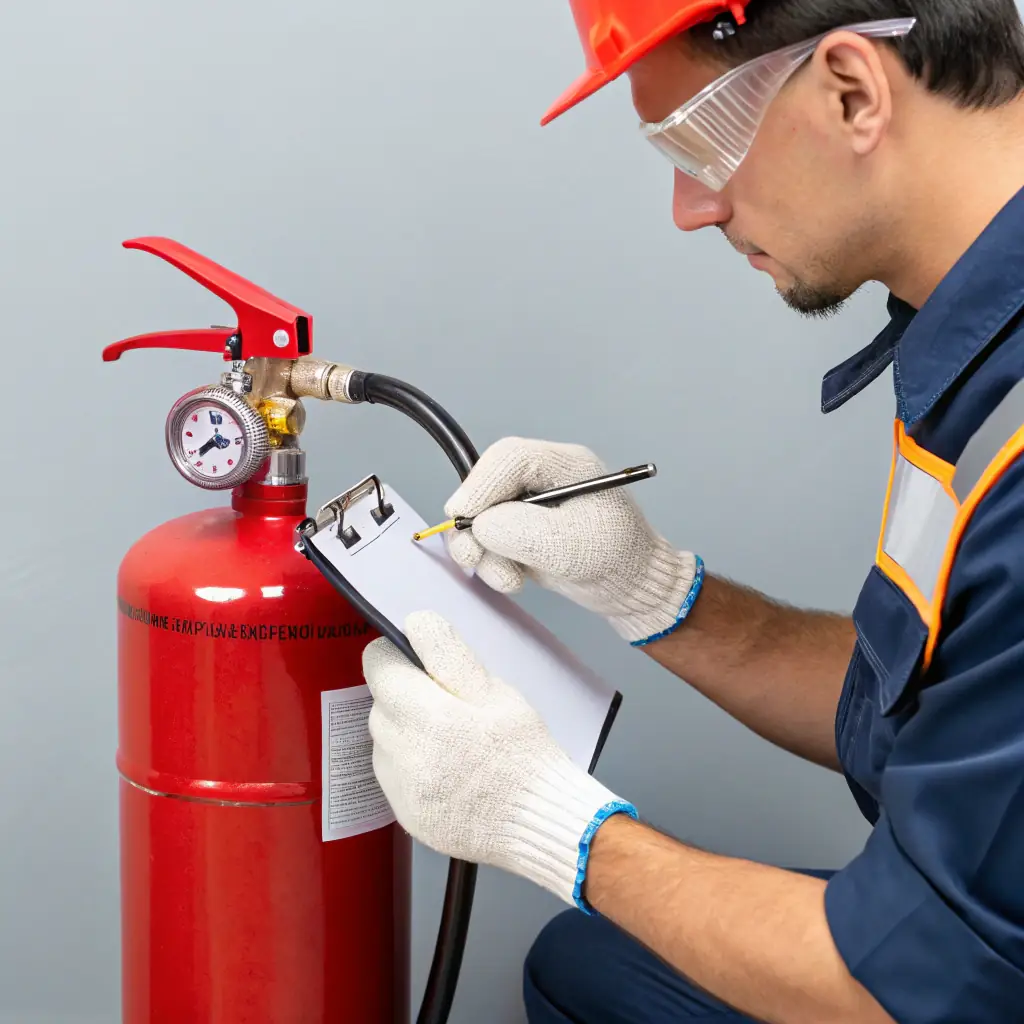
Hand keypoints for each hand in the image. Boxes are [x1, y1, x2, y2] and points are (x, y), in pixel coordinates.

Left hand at [362, 610, 636, 907]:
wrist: (539, 820)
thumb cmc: (523, 754)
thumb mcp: (494, 690)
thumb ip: (447, 653)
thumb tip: (416, 623)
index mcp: (427, 716)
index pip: (378, 665)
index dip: (397, 657)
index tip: (418, 664)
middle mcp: (404, 754)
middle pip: (380, 702)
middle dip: (405, 695)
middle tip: (447, 704)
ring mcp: (401, 789)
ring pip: (383, 739)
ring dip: (405, 730)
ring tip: (449, 739)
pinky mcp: (404, 814)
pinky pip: (392, 773)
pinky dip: (410, 764)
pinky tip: (445, 766)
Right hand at [444, 437, 702, 644]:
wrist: (633, 589)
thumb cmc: (619, 560)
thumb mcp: (574, 547)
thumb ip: (526, 532)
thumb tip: (480, 525)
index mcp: (565, 465)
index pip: (510, 458)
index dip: (481, 483)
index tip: (462, 515)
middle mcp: (542, 479)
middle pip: (487, 486)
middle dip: (475, 523)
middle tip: (472, 557)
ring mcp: (528, 507)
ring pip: (481, 518)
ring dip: (482, 552)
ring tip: (508, 579)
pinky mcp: (520, 533)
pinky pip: (487, 542)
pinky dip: (491, 564)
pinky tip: (513, 580)